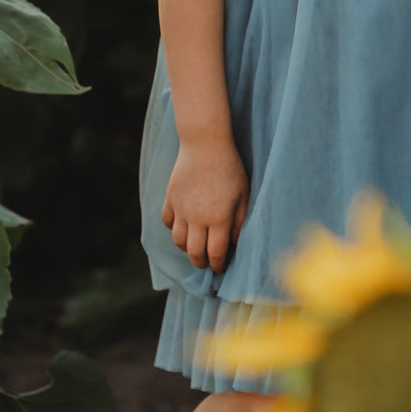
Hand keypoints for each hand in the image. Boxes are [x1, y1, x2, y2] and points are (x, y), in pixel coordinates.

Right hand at [161, 136, 249, 273]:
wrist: (205, 143)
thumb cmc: (230, 168)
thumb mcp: (243, 194)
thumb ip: (240, 222)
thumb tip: (234, 245)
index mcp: (219, 218)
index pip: (216, 253)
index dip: (219, 265)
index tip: (221, 268)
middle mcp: (197, 217)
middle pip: (194, 252)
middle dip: (201, 262)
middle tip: (206, 263)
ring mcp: (180, 208)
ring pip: (178, 241)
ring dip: (186, 248)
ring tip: (195, 247)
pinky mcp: (170, 198)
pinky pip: (167, 222)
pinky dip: (173, 228)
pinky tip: (182, 226)